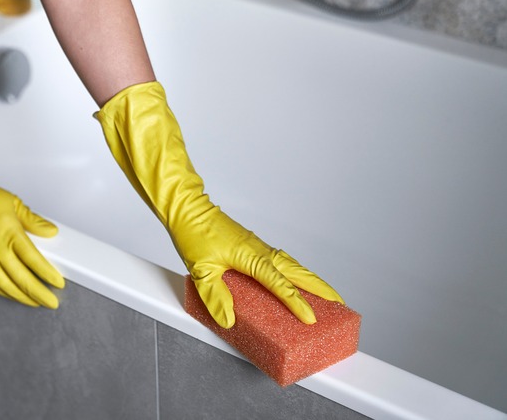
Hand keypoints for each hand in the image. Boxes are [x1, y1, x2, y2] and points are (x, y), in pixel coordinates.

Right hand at [0, 115, 63, 307]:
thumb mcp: (14, 203)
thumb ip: (34, 221)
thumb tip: (51, 231)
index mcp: (11, 234)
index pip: (35, 261)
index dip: (48, 274)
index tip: (58, 283)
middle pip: (23, 279)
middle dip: (40, 294)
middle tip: (52, 303)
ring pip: (7, 287)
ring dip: (23, 297)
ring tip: (36, 302)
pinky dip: (4, 293)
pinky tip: (14, 295)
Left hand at [170, 200, 342, 327]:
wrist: (189, 209)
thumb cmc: (194, 234)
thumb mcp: (201, 271)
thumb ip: (216, 296)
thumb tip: (228, 319)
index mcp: (252, 258)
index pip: (280, 285)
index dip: (297, 303)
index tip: (311, 319)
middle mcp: (261, 251)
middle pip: (298, 272)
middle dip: (320, 289)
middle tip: (339, 303)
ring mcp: (259, 247)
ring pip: (292, 265)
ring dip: (310, 279)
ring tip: (325, 294)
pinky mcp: (253, 246)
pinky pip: (281, 261)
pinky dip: (294, 272)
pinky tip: (294, 280)